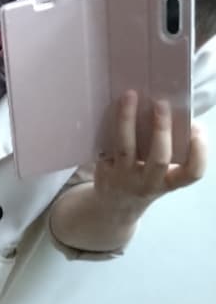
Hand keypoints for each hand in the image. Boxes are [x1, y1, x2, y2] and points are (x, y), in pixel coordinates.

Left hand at [94, 90, 206, 213]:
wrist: (113, 207)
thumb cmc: (145, 180)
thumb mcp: (161, 175)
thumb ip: (169, 150)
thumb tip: (174, 110)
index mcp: (169, 182)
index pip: (192, 173)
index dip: (199, 152)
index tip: (197, 129)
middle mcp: (148, 183)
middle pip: (159, 159)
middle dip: (162, 130)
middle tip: (161, 103)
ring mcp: (123, 178)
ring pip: (126, 148)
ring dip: (127, 120)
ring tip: (129, 96)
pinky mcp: (103, 171)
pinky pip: (107, 145)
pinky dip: (110, 126)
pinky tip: (113, 106)